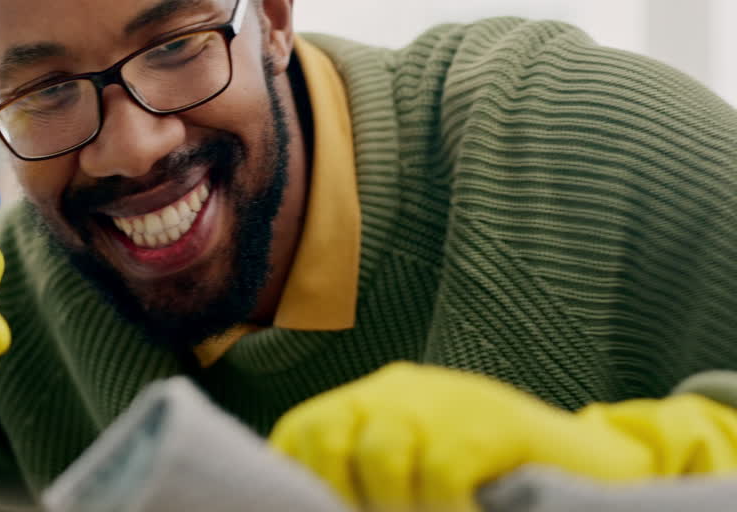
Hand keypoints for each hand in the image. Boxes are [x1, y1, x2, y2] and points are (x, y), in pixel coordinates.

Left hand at [268, 362, 652, 510]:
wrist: (593, 467)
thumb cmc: (493, 484)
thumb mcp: (418, 477)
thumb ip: (369, 483)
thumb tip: (316, 508)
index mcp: (373, 403)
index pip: (302, 434)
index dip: (298, 481)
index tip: (315, 511)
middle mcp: (398, 391)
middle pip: (326, 436)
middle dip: (339, 493)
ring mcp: (444, 400)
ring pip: (379, 456)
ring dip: (397, 507)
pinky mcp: (489, 422)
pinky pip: (439, 473)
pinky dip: (444, 509)